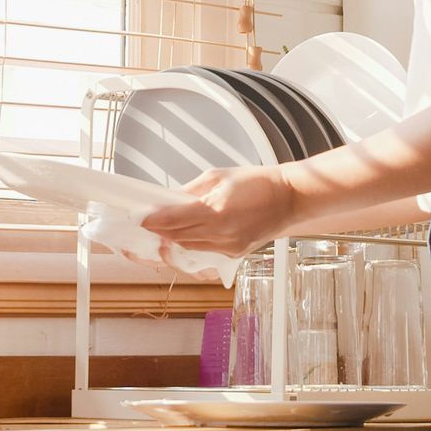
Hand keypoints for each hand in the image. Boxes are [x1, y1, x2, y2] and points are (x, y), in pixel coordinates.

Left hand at [140, 165, 296, 256]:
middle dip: (159, 231)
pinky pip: (204, 253)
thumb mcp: (219, 176)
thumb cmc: (258, 183)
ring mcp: (229, 247)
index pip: (174, 219)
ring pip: (189, 248)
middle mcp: (222, 233)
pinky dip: (191, 245)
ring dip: (173, 240)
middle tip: (145, 224)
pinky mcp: (234, 254)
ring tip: (161, 230)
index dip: (153, 220)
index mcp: (217, 210)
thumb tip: (169, 199)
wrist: (289, 199)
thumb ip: (191, 190)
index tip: (140, 218)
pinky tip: (184, 236)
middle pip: (178, 237)